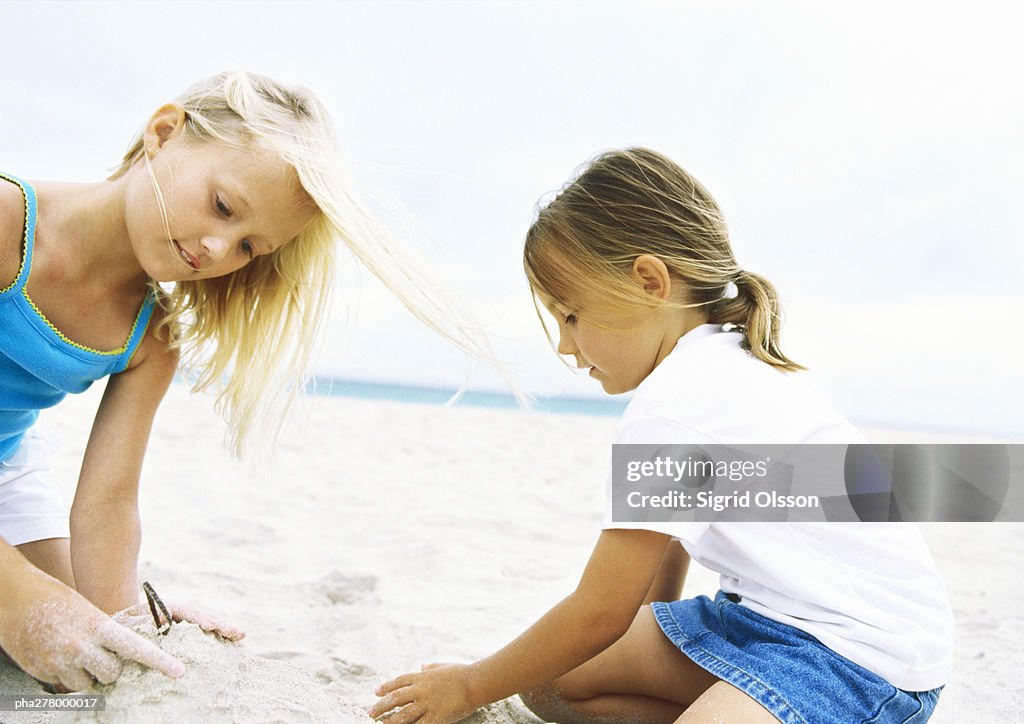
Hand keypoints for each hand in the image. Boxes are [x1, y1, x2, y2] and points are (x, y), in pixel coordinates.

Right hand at [0, 566, 184, 690]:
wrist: (18, 598)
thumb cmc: (61, 603)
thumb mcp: (91, 614)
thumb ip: (109, 636)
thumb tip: (127, 655)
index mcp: (99, 627)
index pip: (137, 649)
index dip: (160, 662)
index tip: (179, 671)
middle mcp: (81, 647)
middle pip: (113, 673)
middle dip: (111, 667)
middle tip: (101, 652)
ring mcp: (59, 662)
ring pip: (88, 684)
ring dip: (87, 674)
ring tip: (75, 651)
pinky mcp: (41, 671)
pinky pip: (63, 683)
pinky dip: (65, 673)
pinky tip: (56, 653)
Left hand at [113, 601, 245, 640]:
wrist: (110, 634)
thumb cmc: (115, 633)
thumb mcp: (123, 628)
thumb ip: (140, 626)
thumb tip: (163, 624)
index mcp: (159, 609)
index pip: (183, 610)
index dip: (198, 618)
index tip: (212, 625)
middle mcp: (172, 613)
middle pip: (199, 615)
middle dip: (219, 623)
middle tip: (237, 632)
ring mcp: (177, 623)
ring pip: (202, 623)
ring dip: (221, 628)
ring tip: (240, 635)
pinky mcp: (179, 634)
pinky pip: (199, 635)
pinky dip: (215, 637)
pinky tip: (230, 642)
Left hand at [369, 663, 478, 723]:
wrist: (474, 682)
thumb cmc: (462, 673)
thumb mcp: (444, 666)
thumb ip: (431, 666)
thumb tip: (422, 665)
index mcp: (422, 677)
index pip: (399, 682)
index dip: (386, 687)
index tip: (376, 691)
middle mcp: (420, 690)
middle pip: (396, 698)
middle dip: (381, 706)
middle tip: (370, 712)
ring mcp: (427, 704)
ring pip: (403, 715)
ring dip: (389, 721)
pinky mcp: (435, 717)